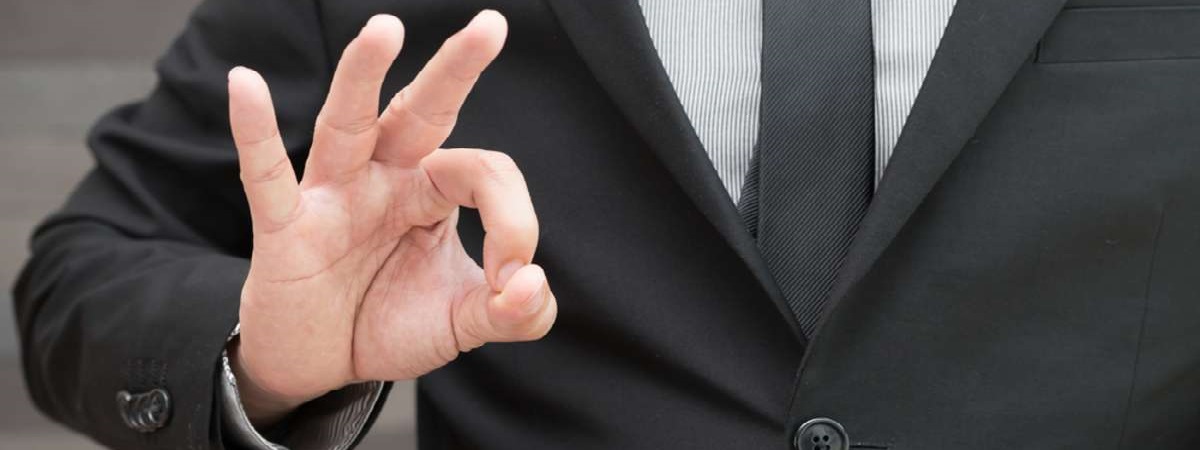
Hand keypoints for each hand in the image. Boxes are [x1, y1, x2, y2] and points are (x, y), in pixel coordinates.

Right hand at [225, 11, 555, 424]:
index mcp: (433, 190)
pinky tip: (245, 86)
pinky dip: (254, 131)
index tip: (514, 283)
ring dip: (363, 76)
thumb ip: (516, 312)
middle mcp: (385, 178)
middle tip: (491, 26)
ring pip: (348, 124)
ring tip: (386, 29)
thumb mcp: (464, 322)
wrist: (318, 366)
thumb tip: (534, 287)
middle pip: (423, 111)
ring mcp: (333, 196)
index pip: (485, 173)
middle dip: (456, 69)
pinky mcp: (286, 229)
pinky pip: (267, 176)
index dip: (515, 223)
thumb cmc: (386, 324)